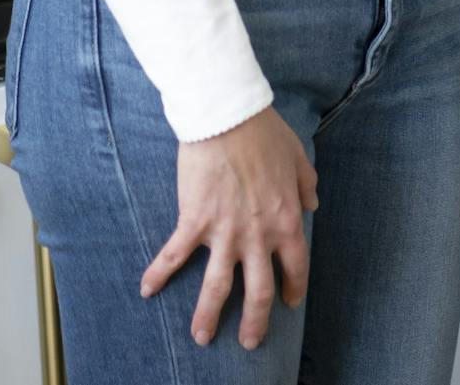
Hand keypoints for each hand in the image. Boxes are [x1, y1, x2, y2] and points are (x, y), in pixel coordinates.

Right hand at [140, 107, 318, 349]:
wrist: (228, 117)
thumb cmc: (264, 132)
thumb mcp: (298, 155)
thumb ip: (307, 183)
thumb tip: (312, 204)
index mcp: (286, 219)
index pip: (295, 265)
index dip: (293, 288)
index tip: (288, 303)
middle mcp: (258, 234)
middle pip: (259, 290)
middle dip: (255, 322)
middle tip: (250, 341)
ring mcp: (225, 232)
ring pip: (218, 288)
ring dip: (208, 316)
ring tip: (202, 338)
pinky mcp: (194, 222)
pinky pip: (174, 256)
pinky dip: (158, 274)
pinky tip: (147, 290)